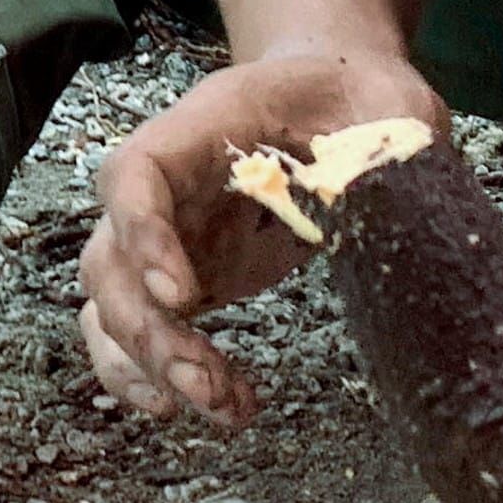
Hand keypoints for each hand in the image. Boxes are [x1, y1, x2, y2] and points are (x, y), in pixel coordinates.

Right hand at [77, 48, 439, 429]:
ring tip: (221, 406)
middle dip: (146, 331)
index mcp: (203, 128)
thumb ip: (392, 141)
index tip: (181, 297)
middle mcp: (166, 186)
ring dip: (148, 364)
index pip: (137, 172)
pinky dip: (154, 375)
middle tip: (204, 383)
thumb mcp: (388, 103)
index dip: (141, 233)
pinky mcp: (187, 278)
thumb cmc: (354, 97)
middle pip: (109, 258)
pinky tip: (214, 404)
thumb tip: (387, 199)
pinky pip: (135, 331)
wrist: (336, 100)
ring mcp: (167, 236)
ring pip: (111, 305)